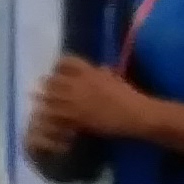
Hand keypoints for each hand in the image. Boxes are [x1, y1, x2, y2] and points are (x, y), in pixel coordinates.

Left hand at [31, 58, 153, 146]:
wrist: (136, 113)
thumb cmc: (128, 95)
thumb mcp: (114, 77)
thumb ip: (103, 72)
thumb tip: (100, 68)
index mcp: (88, 71)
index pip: (64, 62)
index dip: (58, 68)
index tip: (58, 75)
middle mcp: (79, 83)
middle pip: (51, 80)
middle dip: (49, 87)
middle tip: (50, 94)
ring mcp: (76, 99)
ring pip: (49, 98)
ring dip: (48, 103)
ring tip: (49, 109)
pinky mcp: (76, 116)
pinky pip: (56, 115)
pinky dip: (53, 118)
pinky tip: (57, 121)